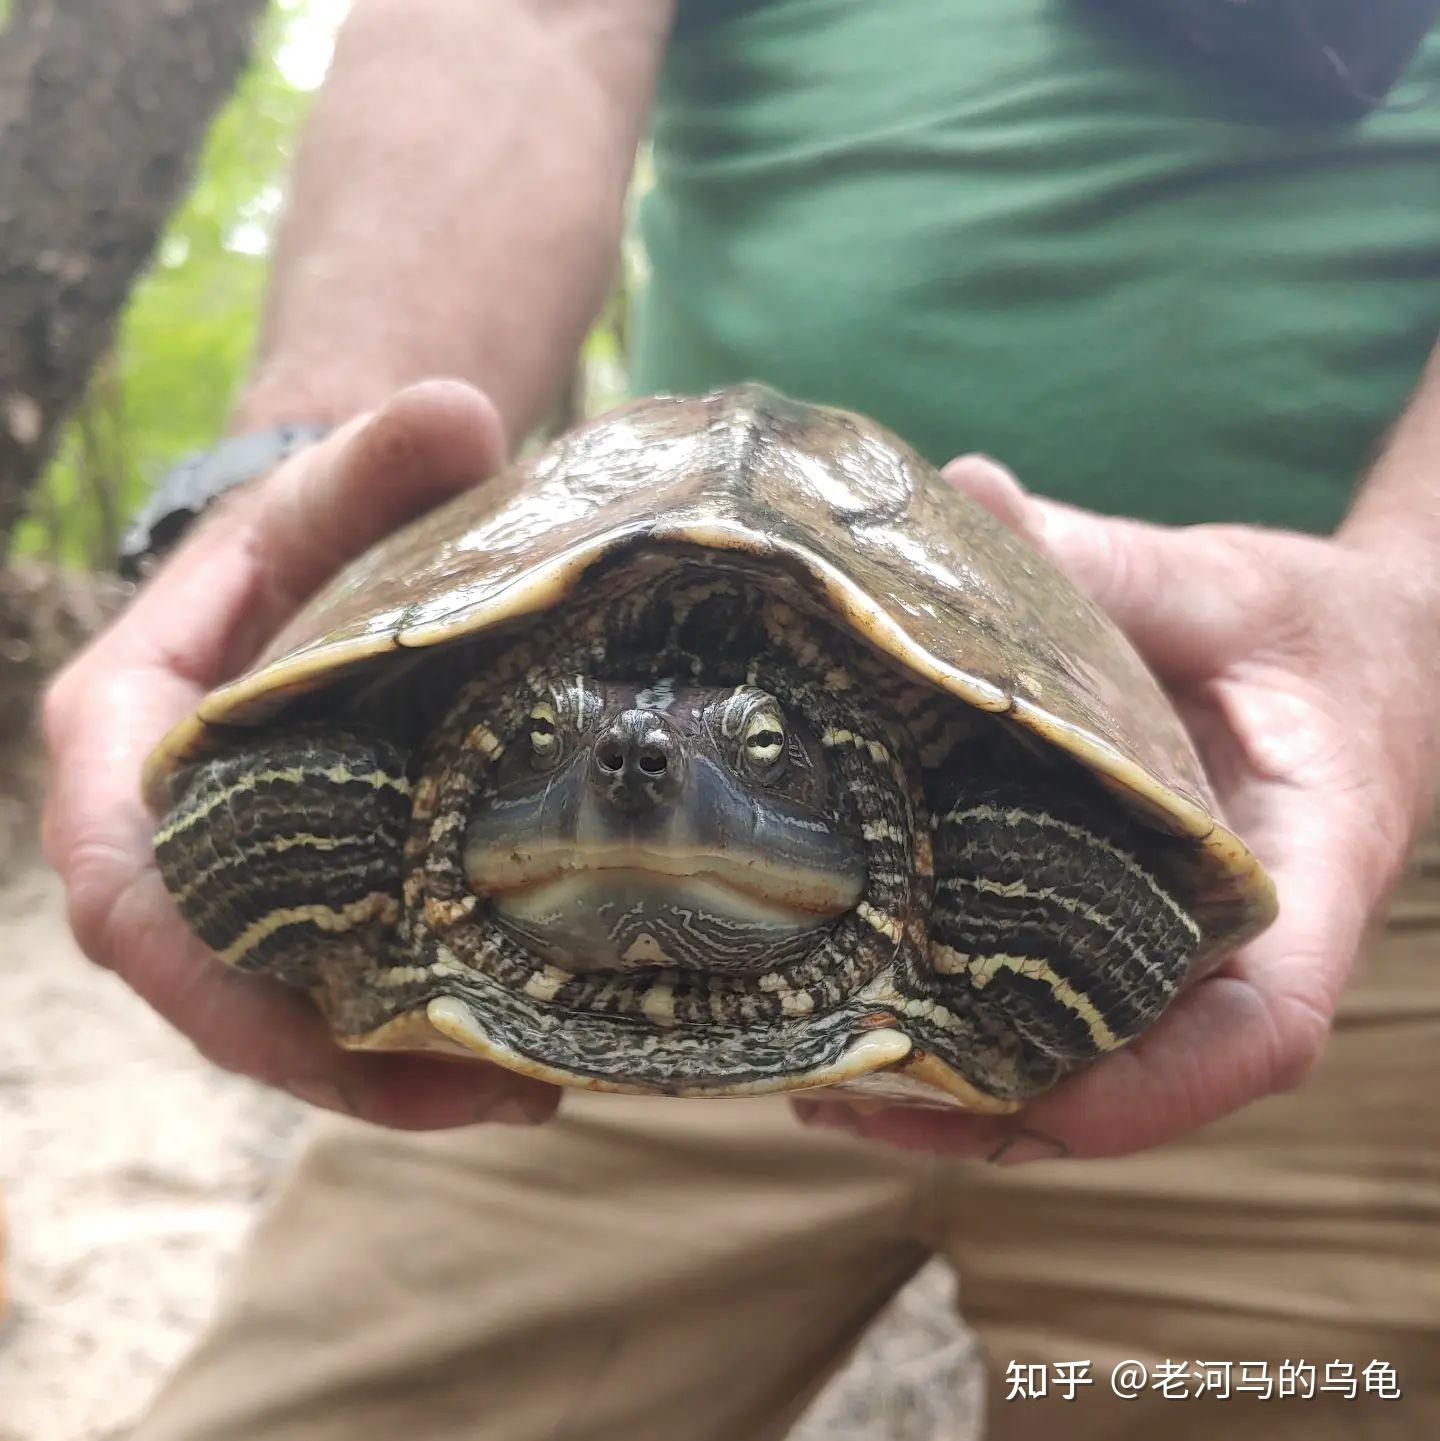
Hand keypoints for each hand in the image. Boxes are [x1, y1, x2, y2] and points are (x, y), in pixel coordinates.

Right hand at [43, 380, 560, 1128]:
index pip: (129, 893)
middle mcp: (161, 833)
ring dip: (394, 1071)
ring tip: (533, 1085)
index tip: (330, 1040)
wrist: (317, 561)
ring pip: (284, 1009)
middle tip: (495, 1087)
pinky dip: (414, 1030)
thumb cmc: (299, 533)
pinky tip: (526, 1044)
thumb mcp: (327, 490)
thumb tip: (461, 414)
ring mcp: (233, 872)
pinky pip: (336, 983)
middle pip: (218, 986)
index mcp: (125, 741)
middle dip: (338, 1062)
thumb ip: (374, 454)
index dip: (210, 979)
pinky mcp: (301, 888)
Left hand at [796, 456, 1439, 1160]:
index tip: (1017, 1100)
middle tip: (837, 1091)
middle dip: (992, 1109)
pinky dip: (968, 1022)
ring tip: (814, 1074)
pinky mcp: (1129, 917)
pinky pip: (1056, 993)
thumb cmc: (1318, 629)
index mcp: (1307, 875)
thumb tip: (967, 491)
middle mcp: (1243, 944)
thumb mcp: (1226, 586)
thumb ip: (1108, 558)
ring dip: (960, 1089)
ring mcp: (1183, 944)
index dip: (1144, 1090)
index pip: (1258, 1033)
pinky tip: (858, 1002)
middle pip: (1134, 1079)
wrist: (1368, 652)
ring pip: (1084, 1060)